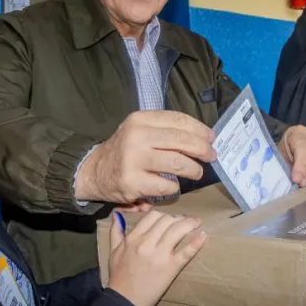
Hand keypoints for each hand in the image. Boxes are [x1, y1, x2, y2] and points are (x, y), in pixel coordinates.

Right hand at [75, 111, 215, 203]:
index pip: (178, 120)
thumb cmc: (125, 150)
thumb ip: (165, 130)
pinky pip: (167, 185)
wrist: (95, 171)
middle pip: (181, 140)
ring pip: (178, 163)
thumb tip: (203, 136)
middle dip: (202, 149)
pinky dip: (174, 186)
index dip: (199, 129)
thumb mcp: (140, 130)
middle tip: (211, 156)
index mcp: (140, 119)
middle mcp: (136, 136)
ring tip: (196, 172)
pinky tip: (172, 185)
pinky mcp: (133, 182)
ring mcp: (134, 160)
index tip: (211, 137)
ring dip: (193, 169)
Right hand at [107, 210, 206, 305]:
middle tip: (186, 221)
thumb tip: (117, 215)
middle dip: (179, 218)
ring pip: (177, 231)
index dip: (165, 215)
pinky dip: (196, 243)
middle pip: (168, 220)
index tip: (171, 218)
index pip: (153, 216)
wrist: (125, 301)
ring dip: (190, 224)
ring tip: (197, 223)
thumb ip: (116, 232)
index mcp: (134, 238)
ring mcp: (160, 255)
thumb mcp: (114, 251)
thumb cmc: (119, 277)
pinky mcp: (171, 268)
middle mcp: (147, 243)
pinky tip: (203, 235)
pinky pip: (185, 252)